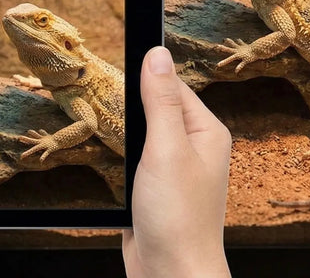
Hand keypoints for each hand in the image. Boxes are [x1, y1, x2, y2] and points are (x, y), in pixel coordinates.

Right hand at [124, 46, 231, 277]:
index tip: (116, 69)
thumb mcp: (166, 149)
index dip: (146, 77)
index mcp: (207, 132)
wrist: (171, 274)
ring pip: (143, 134)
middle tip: (104, 100)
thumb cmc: (177, 217)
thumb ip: (161, 101)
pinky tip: (109, 158)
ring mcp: (175, 170)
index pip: (173, 86)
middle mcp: (194, 148)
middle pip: (157, 108)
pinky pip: (136, 160)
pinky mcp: (156, 190)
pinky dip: (121, 156)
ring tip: (103, 126)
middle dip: (131, 105)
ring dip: (124, 132)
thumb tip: (157, 54)